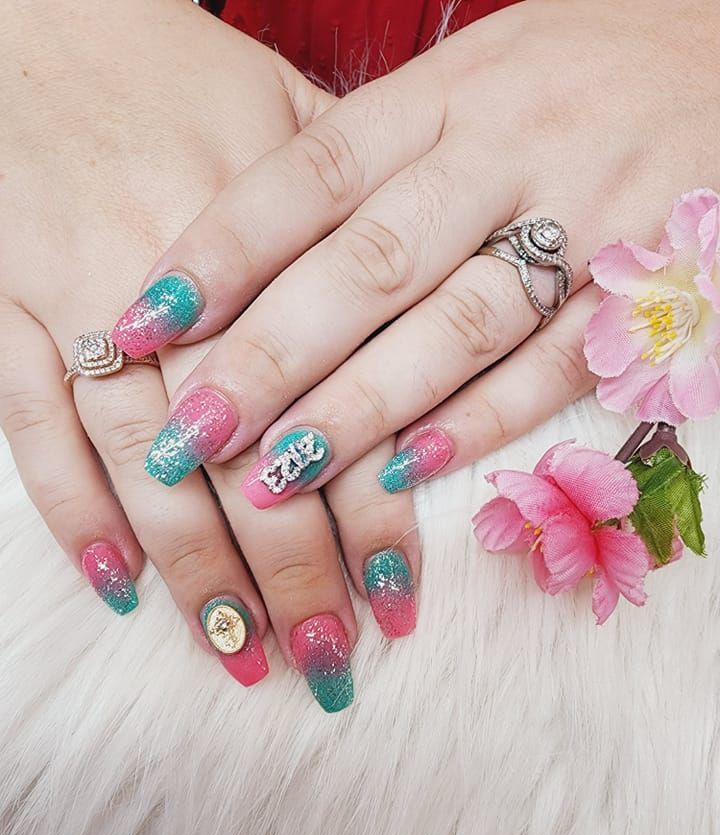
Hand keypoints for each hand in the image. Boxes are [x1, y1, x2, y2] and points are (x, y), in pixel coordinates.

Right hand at [0, 0, 417, 711]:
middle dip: (290, 572)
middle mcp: (179, 286)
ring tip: (242, 655)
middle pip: (242, 460)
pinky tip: (119, 589)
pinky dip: (70, 511)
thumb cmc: (185, 79)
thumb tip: (441, 318)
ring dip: (194, 570)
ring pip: (140, 464)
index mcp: (273, 242)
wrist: (48, 26)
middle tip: (327, 663)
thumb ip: (367, 228)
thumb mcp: (297, 124)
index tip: (398, 601)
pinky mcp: (2, 305)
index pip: (334, 409)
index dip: (369, 514)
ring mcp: (79, 298)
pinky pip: (27, 425)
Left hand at [114, 0, 718, 504]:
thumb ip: (380, 159)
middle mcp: (508, 150)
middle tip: (191, 436)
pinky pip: (554, 365)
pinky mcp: (649, 287)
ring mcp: (585, 220)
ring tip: (277, 476)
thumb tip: (256, 254)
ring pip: (454, 325)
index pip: (311, 174)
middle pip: (369, 264)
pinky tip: (407, 472)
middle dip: (271, 357)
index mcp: (449, 93)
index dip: (221, 253)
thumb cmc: (578, 75)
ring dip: (360, 409)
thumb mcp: (473, 80)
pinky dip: (480, 422)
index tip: (143, 324)